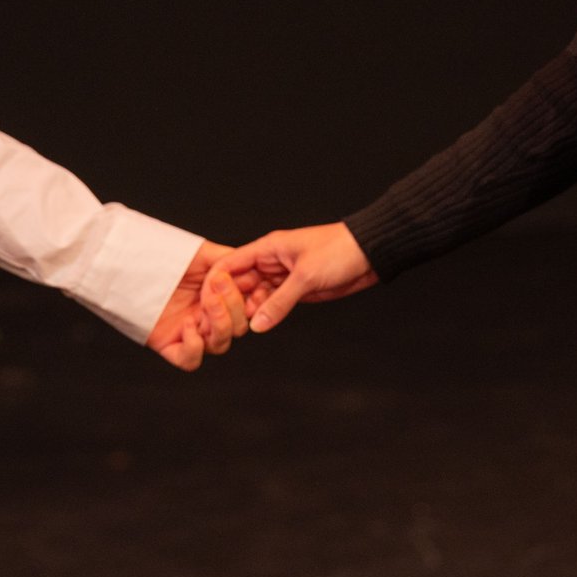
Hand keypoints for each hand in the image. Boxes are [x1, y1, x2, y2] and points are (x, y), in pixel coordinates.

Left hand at [149, 241, 250, 369]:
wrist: (129, 261)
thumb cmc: (163, 253)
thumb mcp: (203, 252)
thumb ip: (230, 259)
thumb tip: (253, 266)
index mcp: (219, 296)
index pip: (248, 307)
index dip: (255, 301)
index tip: (254, 287)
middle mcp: (207, 316)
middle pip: (238, 327)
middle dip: (233, 306)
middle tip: (218, 284)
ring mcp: (190, 331)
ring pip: (220, 344)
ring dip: (220, 324)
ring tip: (207, 301)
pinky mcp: (170, 345)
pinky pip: (191, 360)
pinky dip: (195, 346)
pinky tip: (188, 325)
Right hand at [205, 223, 377, 332]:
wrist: (369, 254)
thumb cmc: (339, 250)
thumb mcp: (306, 276)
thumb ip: (279, 301)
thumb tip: (258, 324)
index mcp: (268, 248)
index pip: (231, 263)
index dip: (216, 282)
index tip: (206, 302)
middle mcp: (271, 262)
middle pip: (239, 282)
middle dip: (230, 301)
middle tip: (219, 322)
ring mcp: (283, 277)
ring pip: (255, 295)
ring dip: (247, 310)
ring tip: (237, 327)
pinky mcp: (296, 290)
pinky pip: (273, 303)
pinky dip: (265, 314)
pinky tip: (259, 325)